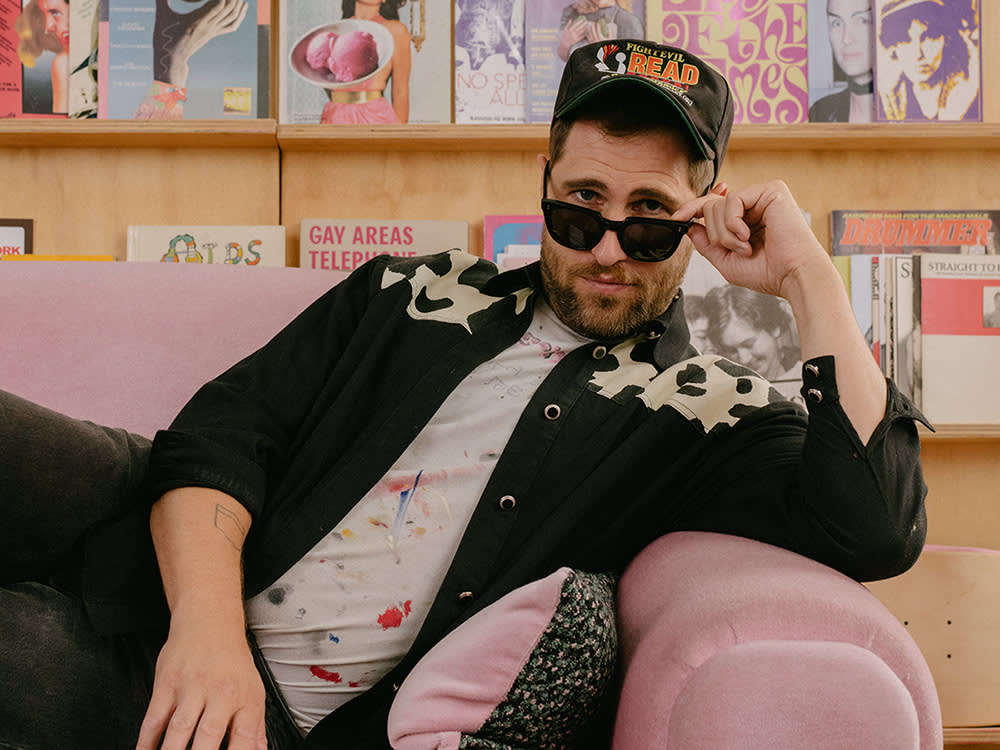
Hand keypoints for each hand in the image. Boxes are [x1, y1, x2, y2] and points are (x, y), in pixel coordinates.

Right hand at [136, 614, 266, 749]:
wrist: (209, 622)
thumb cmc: (231, 660)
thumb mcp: (253, 690)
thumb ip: (254, 728)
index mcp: (245, 699)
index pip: (245, 738)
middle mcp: (220, 693)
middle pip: (209, 737)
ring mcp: (191, 688)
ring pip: (178, 730)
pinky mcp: (167, 684)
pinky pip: (153, 719)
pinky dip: (146, 742)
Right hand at [151, 0, 247, 86]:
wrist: (173, 57)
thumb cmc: (165, 35)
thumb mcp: (162, 15)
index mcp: (197, 20)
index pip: (218, 4)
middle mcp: (208, 26)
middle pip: (228, 9)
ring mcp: (213, 31)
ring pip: (232, 17)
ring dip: (238, 5)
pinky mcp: (214, 34)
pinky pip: (231, 26)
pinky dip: (239, 16)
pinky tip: (242, 8)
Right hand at [559, 16, 588, 47]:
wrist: (564, 43)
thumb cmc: (564, 35)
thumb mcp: (564, 29)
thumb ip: (568, 24)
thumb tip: (570, 19)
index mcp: (570, 30)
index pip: (575, 24)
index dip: (579, 22)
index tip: (582, 19)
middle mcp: (573, 33)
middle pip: (579, 27)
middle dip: (583, 24)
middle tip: (586, 22)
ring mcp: (575, 37)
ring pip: (581, 32)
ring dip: (584, 29)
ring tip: (586, 26)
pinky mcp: (576, 40)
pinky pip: (581, 37)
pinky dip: (583, 34)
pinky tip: (585, 33)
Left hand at [674, 180, 828, 301]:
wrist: (793, 276)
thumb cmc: (768, 272)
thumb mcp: (726, 260)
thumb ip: (706, 243)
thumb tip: (689, 226)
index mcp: (747, 218)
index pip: (713, 207)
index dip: (693, 209)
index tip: (677, 217)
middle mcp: (755, 203)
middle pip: (710, 207)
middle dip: (716, 234)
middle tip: (738, 250)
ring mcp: (763, 195)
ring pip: (718, 204)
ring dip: (725, 233)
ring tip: (746, 247)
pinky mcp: (771, 190)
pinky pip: (732, 200)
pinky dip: (733, 223)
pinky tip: (748, 236)